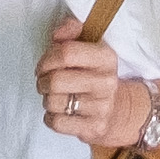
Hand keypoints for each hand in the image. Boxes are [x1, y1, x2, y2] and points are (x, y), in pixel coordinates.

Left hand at [37, 29, 137, 147]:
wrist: (116, 108)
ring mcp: (102, 107)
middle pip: (56, 80)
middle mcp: (107, 81)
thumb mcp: (87, 46)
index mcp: (106, 57)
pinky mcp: (94, 128)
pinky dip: (50, 117)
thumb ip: (71, 30)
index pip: (66, 53)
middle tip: (45, 82)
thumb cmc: (92, 74)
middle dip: (43, 81)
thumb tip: (57, 34)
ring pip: (53, 102)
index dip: (47, 59)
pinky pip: (57, 123)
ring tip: (54, 96)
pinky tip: (58, 111)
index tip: (44, 65)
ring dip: (47, 99)